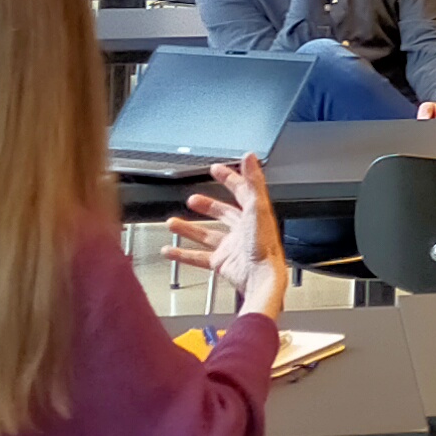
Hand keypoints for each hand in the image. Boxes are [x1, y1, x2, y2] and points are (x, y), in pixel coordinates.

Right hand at [167, 157, 288, 321]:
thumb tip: (249, 157)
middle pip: (223, 213)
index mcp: (254, 214)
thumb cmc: (265, 247)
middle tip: (193, 199)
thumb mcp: (257, 207)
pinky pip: (198, 257)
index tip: (216, 170)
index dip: (229, 178)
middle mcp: (243, 230)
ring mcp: (232, 247)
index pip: (241, 190)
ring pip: (206, 234)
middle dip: (207, 205)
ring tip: (172, 223)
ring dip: (189, 228)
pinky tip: (170, 251)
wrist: (262, 278)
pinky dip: (183, 254)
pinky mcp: (222, 263)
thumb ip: (253, 181)